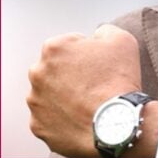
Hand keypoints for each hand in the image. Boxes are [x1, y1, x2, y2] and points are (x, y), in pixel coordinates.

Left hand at [27, 25, 143, 157]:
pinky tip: (79, 120)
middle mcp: (37, 73)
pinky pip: (48, 120)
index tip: (98, 67)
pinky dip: (61, 120)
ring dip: (63, 98)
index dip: (87, 55)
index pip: (69, 46)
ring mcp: (35, 101)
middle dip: (70, 75)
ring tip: (86, 106)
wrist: (117, 126)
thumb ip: (104, 30)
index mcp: (53, 48)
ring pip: (49, 95)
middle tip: (93, 87)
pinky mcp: (38, 126)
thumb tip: (97, 35)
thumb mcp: (121, 40)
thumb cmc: (118, 83)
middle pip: (54, 70)